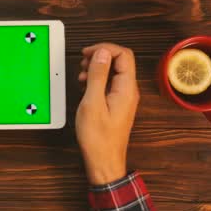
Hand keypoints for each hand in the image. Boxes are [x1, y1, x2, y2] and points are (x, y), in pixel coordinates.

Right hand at [76, 43, 139, 184]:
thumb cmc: (98, 137)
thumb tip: (102, 53)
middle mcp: (129, 91)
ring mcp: (124, 97)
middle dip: (100, 56)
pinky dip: (97, 79)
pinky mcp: (117, 103)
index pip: (123, 55)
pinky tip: (85, 85)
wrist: (104, 161)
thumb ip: (98, 75)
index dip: (104, 49)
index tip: (86, 53)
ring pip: (114, 71)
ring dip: (97, 67)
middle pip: (120, 61)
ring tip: (81, 74)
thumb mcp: (93, 102)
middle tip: (82, 62)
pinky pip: (110, 83)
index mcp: (126, 88)